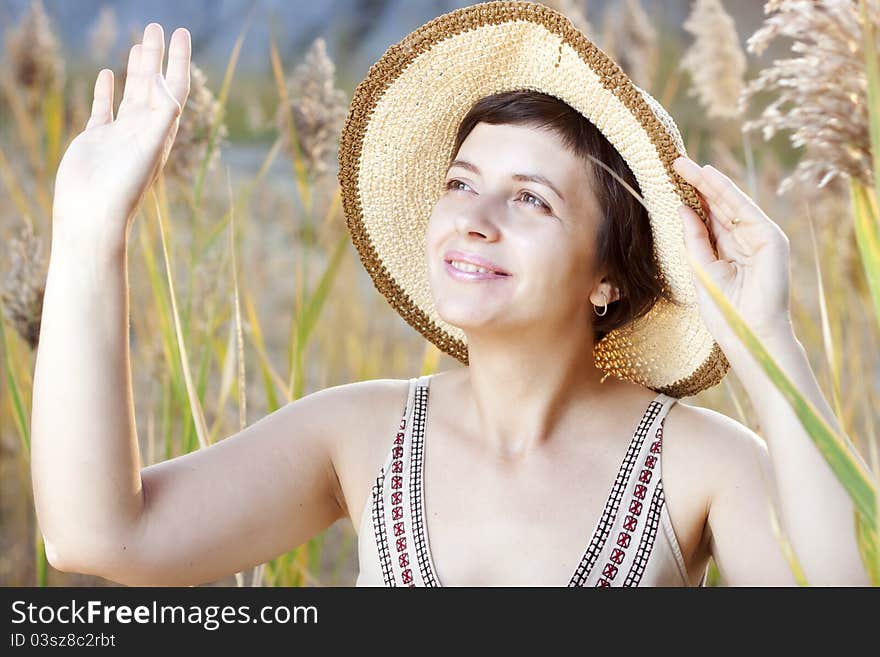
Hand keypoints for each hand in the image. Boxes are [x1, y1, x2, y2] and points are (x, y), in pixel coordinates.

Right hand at [52, 24, 190, 251]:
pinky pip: (105, 108)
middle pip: (154, 85)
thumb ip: (161, 119)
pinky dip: (108, 90)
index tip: (181, 32)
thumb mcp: (147, 150)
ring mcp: (121, 134)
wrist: (93, 213)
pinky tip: (109, 73)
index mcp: (161, 132)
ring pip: (132, 93)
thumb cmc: (123, 187)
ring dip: (137, 69)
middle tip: (158, 27)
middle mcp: (144, 131)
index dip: (179, 61)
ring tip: (141, 44)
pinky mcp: (97, 139)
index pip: (175, 89)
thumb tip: (173, 89)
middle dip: (158, 57)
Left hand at [672, 155, 794, 361]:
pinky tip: (709, 178)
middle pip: (719, 206)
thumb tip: (682, 208)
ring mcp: (760, 238)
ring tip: (686, 166)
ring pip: (730, 204)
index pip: (709, 218)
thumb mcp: (700, 269)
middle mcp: (745, 241)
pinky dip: (728, 193)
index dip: (692, 198)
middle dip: (698, 184)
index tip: (671, 180)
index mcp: (728, 251)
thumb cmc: (724, 311)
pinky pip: (745, 210)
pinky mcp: (771, 239)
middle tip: (675, 162)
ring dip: (709, 183)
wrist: (747, 334)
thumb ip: (694, 239)